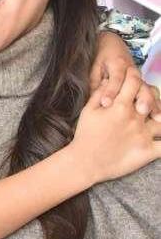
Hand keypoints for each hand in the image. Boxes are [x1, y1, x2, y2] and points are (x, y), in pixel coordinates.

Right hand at [73, 67, 160, 182]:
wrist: (85, 162)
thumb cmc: (85, 135)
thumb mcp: (88, 110)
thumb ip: (100, 93)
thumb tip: (109, 80)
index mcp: (119, 106)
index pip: (134, 81)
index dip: (134, 76)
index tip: (133, 79)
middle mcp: (134, 118)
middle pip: (151, 96)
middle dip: (149, 94)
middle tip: (143, 100)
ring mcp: (142, 134)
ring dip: (160, 115)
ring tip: (155, 118)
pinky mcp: (147, 151)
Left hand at [91, 32, 160, 119]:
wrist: (112, 43)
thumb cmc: (101, 57)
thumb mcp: (94, 68)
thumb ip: (95, 83)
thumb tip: (92, 101)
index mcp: (117, 63)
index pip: (116, 78)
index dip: (111, 91)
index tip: (106, 104)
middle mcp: (132, 69)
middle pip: (138, 84)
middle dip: (140, 98)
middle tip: (140, 111)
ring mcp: (139, 76)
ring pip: (148, 89)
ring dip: (151, 103)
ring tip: (154, 116)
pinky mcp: (142, 83)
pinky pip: (151, 93)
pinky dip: (155, 104)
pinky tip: (158, 117)